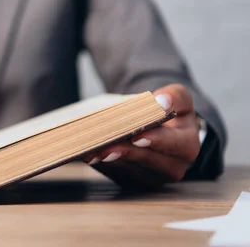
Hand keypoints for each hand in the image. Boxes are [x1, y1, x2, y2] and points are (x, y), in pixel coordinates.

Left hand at [84, 84, 200, 188]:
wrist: (160, 126)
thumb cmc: (168, 111)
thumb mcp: (178, 98)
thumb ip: (174, 96)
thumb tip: (161, 101)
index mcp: (187, 145)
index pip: (175, 144)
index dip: (157, 140)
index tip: (138, 136)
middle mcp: (174, 166)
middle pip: (149, 161)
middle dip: (126, 153)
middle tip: (106, 147)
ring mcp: (154, 176)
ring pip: (131, 169)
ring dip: (111, 160)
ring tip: (93, 151)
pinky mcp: (136, 180)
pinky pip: (119, 173)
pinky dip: (103, 164)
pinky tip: (89, 155)